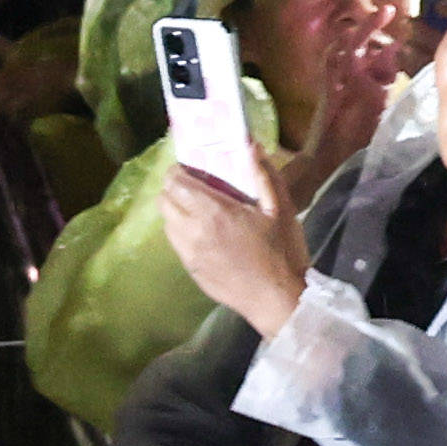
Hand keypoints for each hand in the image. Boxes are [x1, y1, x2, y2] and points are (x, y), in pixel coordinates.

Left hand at [155, 161, 315, 338]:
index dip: (177, 171)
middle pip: (164, 200)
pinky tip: (201, 233)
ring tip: (194, 208)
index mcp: (214, 212)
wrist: (276, 299)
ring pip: (165, 222)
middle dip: (173, 188)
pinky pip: (175, 242)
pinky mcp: (190, 269)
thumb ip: (264, 175)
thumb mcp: (281, 209)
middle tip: (192, 186)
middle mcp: (193, 230)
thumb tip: (250, 146)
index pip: (176, 183)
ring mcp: (189, 252)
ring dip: (174, 209)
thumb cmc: (282, 251)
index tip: (190, 168)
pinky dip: (180, 230)